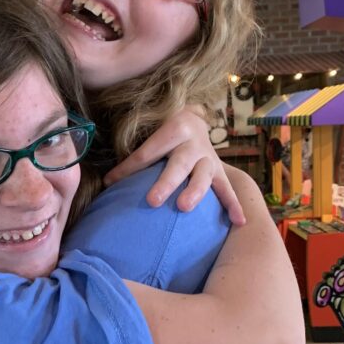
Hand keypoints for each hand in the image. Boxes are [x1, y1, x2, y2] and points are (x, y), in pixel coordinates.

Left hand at [104, 109, 244, 224]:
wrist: (196, 121)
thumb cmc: (163, 133)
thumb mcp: (151, 130)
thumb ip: (132, 148)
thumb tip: (103, 181)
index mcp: (173, 127)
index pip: (147, 152)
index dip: (128, 168)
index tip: (110, 183)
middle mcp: (193, 141)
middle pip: (178, 164)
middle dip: (166, 182)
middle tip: (153, 201)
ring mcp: (209, 157)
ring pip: (203, 176)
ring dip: (194, 192)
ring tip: (184, 208)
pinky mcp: (219, 171)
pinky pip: (227, 189)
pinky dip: (234, 205)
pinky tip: (240, 222)